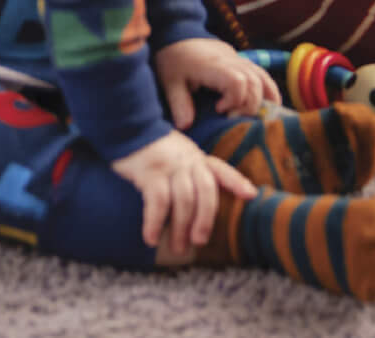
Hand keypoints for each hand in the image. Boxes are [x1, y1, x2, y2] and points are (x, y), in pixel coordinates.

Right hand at [110, 130, 256, 256]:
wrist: (124, 126)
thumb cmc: (149, 148)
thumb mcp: (175, 154)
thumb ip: (188, 171)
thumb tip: (193, 207)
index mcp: (196, 157)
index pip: (220, 169)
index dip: (237, 182)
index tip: (251, 195)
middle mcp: (187, 160)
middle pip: (205, 192)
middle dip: (205, 220)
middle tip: (198, 242)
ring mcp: (169, 165)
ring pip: (184, 201)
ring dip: (180, 228)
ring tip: (176, 248)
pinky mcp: (150, 172)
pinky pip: (158, 202)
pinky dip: (155, 223)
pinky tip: (151, 238)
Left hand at [153, 37, 279, 130]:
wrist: (177, 32)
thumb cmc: (174, 59)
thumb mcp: (170, 82)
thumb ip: (179, 104)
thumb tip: (186, 127)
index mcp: (212, 66)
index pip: (237, 81)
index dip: (234, 100)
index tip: (219, 110)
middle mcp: (230, 60)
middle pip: (254, 82)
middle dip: (249, 105)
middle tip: (233, 117)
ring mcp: (238, 59)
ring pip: (262, 77)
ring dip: (264, 99)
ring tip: (258, 117)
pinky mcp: (241, 60)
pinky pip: (262, 73)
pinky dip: (269, 89)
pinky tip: (270, 105)